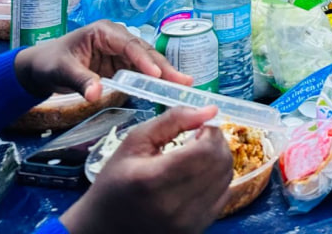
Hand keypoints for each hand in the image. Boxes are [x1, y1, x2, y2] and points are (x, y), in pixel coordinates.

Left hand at [14, 19, 187, 100]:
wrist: (40, 68)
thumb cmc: (49, 63)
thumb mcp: (62, 71)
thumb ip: (81, 81)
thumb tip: (96, 95)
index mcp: (104, 32)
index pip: (129, 45)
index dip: (144, 60)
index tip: (157, 74)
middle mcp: (117, 38)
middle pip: (144, 52)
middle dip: (163, 66)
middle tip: (183, 80)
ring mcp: (120, 52)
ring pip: (146, 62)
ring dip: (163, 74)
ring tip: (183, 84)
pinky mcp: (120, 64)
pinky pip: (139, 71)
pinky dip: (153, 80)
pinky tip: (167, 87)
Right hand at [60, 106, 232, 233]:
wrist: (104, 229)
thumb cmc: (115, 183)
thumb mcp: (134, 143)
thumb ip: (173, 120)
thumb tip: (210, 110)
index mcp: (152, 180)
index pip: (206, 150)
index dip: (210, 132)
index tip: (198, 129)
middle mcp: (173, 206)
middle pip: (220, 163)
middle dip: (216, 143)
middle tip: (200, 139)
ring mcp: (186, 222)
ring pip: (226, 179)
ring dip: (218, 160)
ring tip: (197, 157)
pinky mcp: (194, 230)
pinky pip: (223, 196)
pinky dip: (216, 180)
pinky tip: (198, 176)